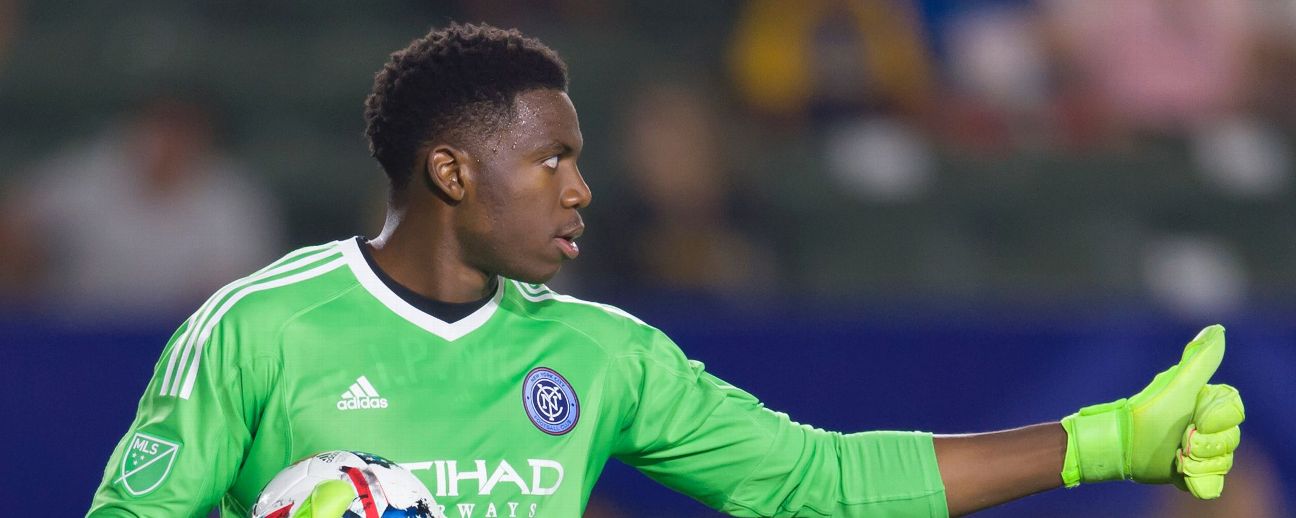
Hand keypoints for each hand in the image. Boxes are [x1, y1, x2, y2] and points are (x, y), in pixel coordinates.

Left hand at [1060, 325, 1244, 497]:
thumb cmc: (1144, 415)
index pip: (1234, 411)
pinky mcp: (1190, 473)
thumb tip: (1217, 329)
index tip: (1196, 422)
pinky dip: (1201, 481)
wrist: (1118, 446)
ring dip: (1201, 462)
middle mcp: (1206, 426)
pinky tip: (1183, 474)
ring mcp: (1199, 451)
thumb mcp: (1176, 388)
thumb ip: (1199, 361)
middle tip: (1182, 442)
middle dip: (1206, 444)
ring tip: (1178, 457)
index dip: (1219, 420)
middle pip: (1231, 439)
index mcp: (1205, 404)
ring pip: (1223, 462)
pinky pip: (1212, 483)